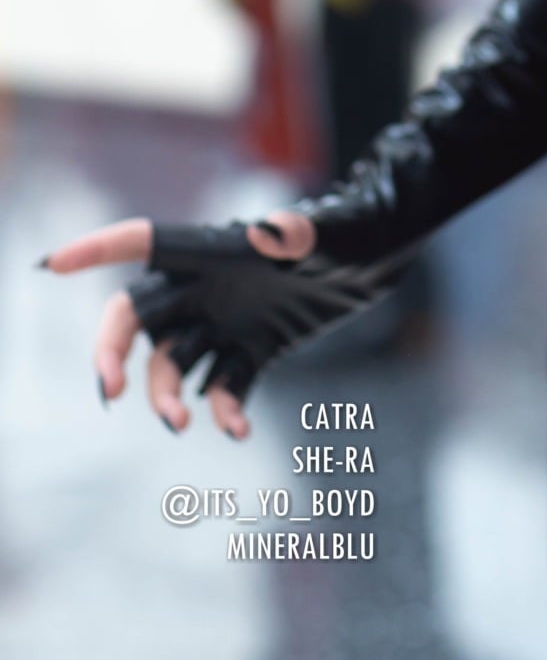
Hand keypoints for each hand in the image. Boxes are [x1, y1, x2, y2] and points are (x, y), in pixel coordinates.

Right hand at [41, 211, 320, 439]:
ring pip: (173, 363)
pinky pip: (224, 386)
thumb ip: (293, 233)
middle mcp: (208, 286)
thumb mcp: (318, 231)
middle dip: (111, 352)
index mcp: (210, 249)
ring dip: (164, 395)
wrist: (378, 252)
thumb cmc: (346, 231)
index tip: (52, 266)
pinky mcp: (255, 348)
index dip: (95, 250)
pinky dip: (223, 412)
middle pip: (139, 318)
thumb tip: (279, 232)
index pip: (142, 243)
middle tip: (108, 391)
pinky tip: (236, 431)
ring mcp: (228, 320)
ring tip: (178, 423)